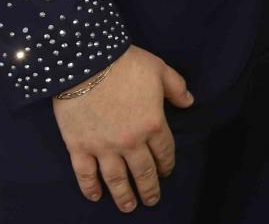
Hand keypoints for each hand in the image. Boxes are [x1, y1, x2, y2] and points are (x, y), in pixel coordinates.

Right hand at [52, 46, 193, 211]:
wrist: (85, 60)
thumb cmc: (125, 63)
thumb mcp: (159, 69)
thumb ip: (177, 88)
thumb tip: (190, 102)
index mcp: (153, 124)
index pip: (164, 152)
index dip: (167, 165)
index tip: (166, 172)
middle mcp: (130, 142)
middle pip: (143, 172)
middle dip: (149, 189)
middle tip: (151, 200)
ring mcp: (103, 147)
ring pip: (116, 180)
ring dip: (124, 196)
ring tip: (129, 207)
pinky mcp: (79, 147)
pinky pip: (85, 174)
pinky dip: (90, 188)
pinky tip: (96, 196)